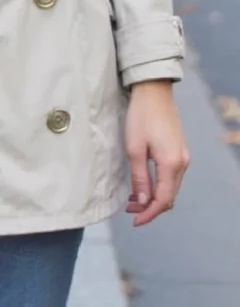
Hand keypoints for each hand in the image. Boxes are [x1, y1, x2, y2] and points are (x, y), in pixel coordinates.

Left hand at [126, 80, 188, 225]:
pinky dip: (158, 184)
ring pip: (170, 186)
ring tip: (133, 199)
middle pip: (169, 196)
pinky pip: (171, 175)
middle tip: (130, 210)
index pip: (163, 200)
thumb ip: (140, 178)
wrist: (153, 90)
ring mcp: (183, 156)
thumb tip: (143, 202)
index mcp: (172, 164)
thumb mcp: (134, 148)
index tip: (135, 221)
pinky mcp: (179, 149)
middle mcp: (182, 163)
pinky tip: (144, 183)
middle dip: (150, 207)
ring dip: (154, 196)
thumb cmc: (141, 117)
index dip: (149, 214)